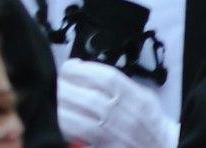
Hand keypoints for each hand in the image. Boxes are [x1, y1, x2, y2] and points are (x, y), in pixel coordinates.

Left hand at [57, 60, 179, 147]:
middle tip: (56, 81)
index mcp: (138, 101)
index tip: (70, 67)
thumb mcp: (145, 98)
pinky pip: (76, 137)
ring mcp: (113, 137)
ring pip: (77, 119)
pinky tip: (60, 118)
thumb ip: (121, 83)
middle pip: (87, 97)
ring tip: (54, 98)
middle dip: (65, 86)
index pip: (105, 79)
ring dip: (60, 106)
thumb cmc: (151, 125)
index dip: (81, 69)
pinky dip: (64, 126)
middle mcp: (126, 119)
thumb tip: (84, 69)